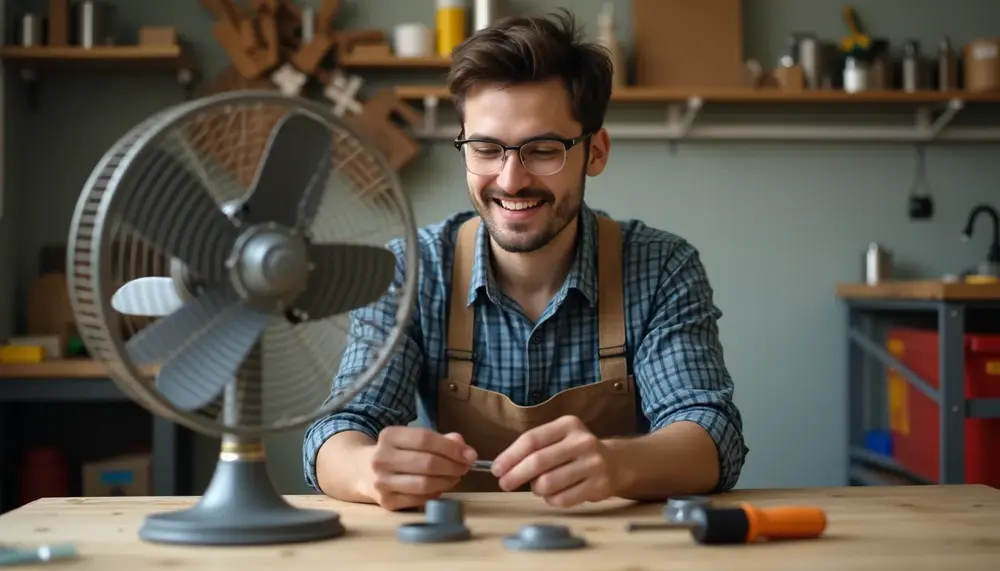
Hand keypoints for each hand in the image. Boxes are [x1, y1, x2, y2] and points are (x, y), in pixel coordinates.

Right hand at [363, 426, 476, 510]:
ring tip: (455, 477)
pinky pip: (420, 499)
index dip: (451, 447)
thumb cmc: (395, 452)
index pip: (425, 439)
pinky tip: (439, 487)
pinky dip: (436, 493)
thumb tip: (465, 450)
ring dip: (447, 481)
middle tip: (464, 467)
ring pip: (425, 484)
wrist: (360, 470)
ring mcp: (382, 482)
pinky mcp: (386, 502)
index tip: (469, 454)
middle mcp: (382, 458)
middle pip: (427, 463)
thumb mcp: (412, 438)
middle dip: (453, 466)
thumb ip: (440, 440)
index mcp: (389, 436)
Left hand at [492, 415, 623, 507]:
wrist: (616, 462)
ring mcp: (593, 464)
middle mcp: (582, 441)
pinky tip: (554, 495)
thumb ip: (534, 447)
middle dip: (515, 475)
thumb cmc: (575, 451)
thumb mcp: (559, 438)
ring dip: (536, 489)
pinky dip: (551, 500)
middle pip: (538, 462)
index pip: (532, 440)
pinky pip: (562, 499)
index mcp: (568, 425)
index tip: (496, 469)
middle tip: (504, 483)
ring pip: (549, 483)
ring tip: (538, 487)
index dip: (510, 456)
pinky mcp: (599, 485)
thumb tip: (502, 467)